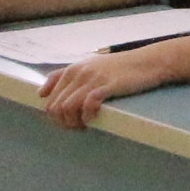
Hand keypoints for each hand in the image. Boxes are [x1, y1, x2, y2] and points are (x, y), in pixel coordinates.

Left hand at [38, 46, 170, 128]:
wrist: (148, 61)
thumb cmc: (119, 67)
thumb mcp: (88, 66)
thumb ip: (64, 76)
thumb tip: (41, 93)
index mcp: (71, 70)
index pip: (50, 100)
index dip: (56, 118)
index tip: (69, 123)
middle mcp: (78, 73)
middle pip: (56, 107)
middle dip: (64, 123)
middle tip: (79, 128)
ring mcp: (92, 79)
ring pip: (67, 108)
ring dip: (74, 123)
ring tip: (85, 126)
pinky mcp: (107, 85)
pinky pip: (88, 105)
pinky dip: (87, 117)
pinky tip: (94, 120)